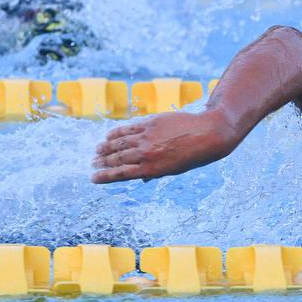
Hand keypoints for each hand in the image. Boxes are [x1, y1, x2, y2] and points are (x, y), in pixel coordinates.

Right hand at [92, 109, 236, 183]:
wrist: (209, 134)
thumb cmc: (194, 155)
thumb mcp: (175, 170)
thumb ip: (156, 173)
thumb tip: (142, 179)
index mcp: (153, 169)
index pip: (121, 174)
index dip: (105, 176)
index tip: (93, 178)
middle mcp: (147, 153)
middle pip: (117, 158)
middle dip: (102, 162)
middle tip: (93, 163)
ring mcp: (147, 137)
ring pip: (119, 143)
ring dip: (105, 148)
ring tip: (97, 151)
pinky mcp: (150, 123)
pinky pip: (128, 129)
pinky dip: (116, 133)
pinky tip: (109, 136)